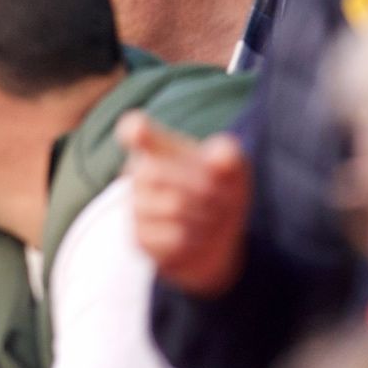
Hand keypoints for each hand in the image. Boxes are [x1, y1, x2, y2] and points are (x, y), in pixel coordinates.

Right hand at [118, 112, 251, 297]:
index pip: (135, 130)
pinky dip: (198, 237)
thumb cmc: (220, 190)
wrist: (215, 236)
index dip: (134, 131)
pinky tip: (202, 235)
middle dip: (203, 187)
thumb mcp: (232, 168)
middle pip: (159, 173)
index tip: (137, 132)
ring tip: (216, 216)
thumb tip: (222, 158)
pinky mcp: (140, 237)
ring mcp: (136, 205)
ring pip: (172, 207)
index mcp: (158, 147)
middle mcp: (140, 172)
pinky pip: (174, 236)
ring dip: (206, 214)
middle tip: (226, 196)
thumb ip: (228, 155)